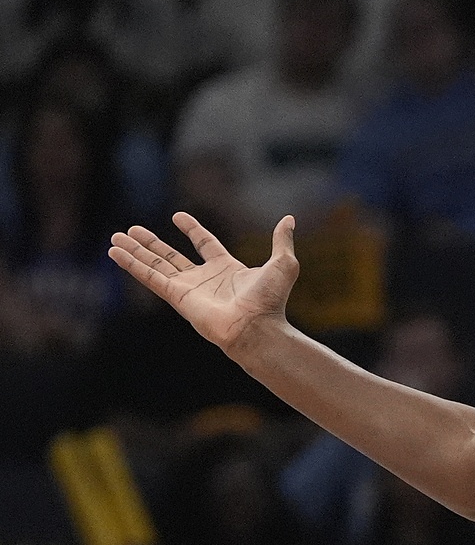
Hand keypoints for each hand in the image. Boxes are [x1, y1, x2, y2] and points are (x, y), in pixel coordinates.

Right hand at [108, 213, 299, 351]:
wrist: (257, 327)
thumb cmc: (272, 301)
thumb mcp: (283, 264)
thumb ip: (282, 240)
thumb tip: (289, 219)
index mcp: (228, 270)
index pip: (206, 245)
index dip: (193, 231)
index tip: (178, 218)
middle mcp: (205, 279)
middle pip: (172, 256)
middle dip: (152, 243)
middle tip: (132, 229)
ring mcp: (189, 289)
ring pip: (156, 265)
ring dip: (136, 251)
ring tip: (115, 237)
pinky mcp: (176, 297)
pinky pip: (150, 277)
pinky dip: (131, 265)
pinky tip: (114, 252)